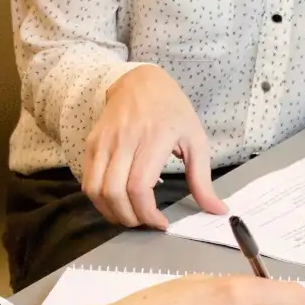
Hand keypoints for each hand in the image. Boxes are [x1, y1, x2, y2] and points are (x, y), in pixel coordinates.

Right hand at [82, 65, 227, 229]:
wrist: (140, 82)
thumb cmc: (172, 111)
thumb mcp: (196, 140)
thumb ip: (203, 179)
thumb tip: (217, 210)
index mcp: (153, 139)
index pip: (139, 186)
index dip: (147, 213)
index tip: (161, 223)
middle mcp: (124, 140)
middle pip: (114, 193)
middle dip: (130, 218)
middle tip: (145, 223)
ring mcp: (103, 142)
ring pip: (96, 190)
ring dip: (111, 212)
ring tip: (131, 216)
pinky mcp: (91, 144)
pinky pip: (88, 181)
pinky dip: (100, 199)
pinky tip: (117, 202)